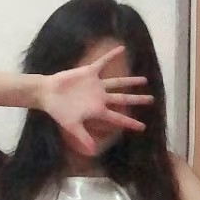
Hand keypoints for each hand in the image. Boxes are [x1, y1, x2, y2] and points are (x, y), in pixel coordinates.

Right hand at [33, 45, 153, 157]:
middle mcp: (100, 97)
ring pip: (117, 82)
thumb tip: (93, 152)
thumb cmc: (59, 111)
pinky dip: (111, 55)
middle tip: (152, 100)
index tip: (143, 127)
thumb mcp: (72, 126)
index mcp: (98, 110)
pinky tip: (122, 48)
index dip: (130, 122)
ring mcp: (96, 85)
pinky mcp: (89, 72)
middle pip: (123, 98)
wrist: (47, 94)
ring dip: (130, 80)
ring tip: (144, 79)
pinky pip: (103, 62)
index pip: (118, 117)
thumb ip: (83, 137)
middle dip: (137, 100)